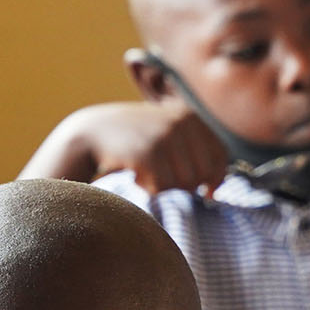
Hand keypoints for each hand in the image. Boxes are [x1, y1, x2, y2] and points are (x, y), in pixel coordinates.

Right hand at [72, 103, 228, 197]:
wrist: (90, 131)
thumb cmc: (133, 139)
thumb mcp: (166, 132)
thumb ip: (193, 150)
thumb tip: (215, 189)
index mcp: (190, 116)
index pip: (220, 155)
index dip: (218, 178)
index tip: (209, 193)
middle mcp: (181, 122)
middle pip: (202, 173)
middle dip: (186, 184)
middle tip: (162, 177)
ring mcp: (165, 136)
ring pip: (185, 183)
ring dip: (166, 186)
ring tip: (147, 172)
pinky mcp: (148, 152)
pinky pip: (163, 187)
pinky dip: (150, 188)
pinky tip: (135, 175)